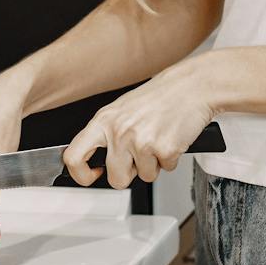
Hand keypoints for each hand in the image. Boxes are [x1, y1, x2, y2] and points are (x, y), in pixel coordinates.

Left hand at [63, 59, 214, 189]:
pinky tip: (171, 138)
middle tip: (139, 158)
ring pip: (144, 177)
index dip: (80, 174)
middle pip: (115, 179)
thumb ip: (107, 133)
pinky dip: (171, 159)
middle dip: (129, 175)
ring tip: (158, 140)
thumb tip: (94, 158)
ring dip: (153, 165)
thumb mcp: (122, 110)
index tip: (92, 175)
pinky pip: (166, 170)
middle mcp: (119, 131)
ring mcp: (141, 141)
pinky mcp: (164, 149)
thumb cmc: (161, 96)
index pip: (73, 156)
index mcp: (104, 120)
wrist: (192, 86)